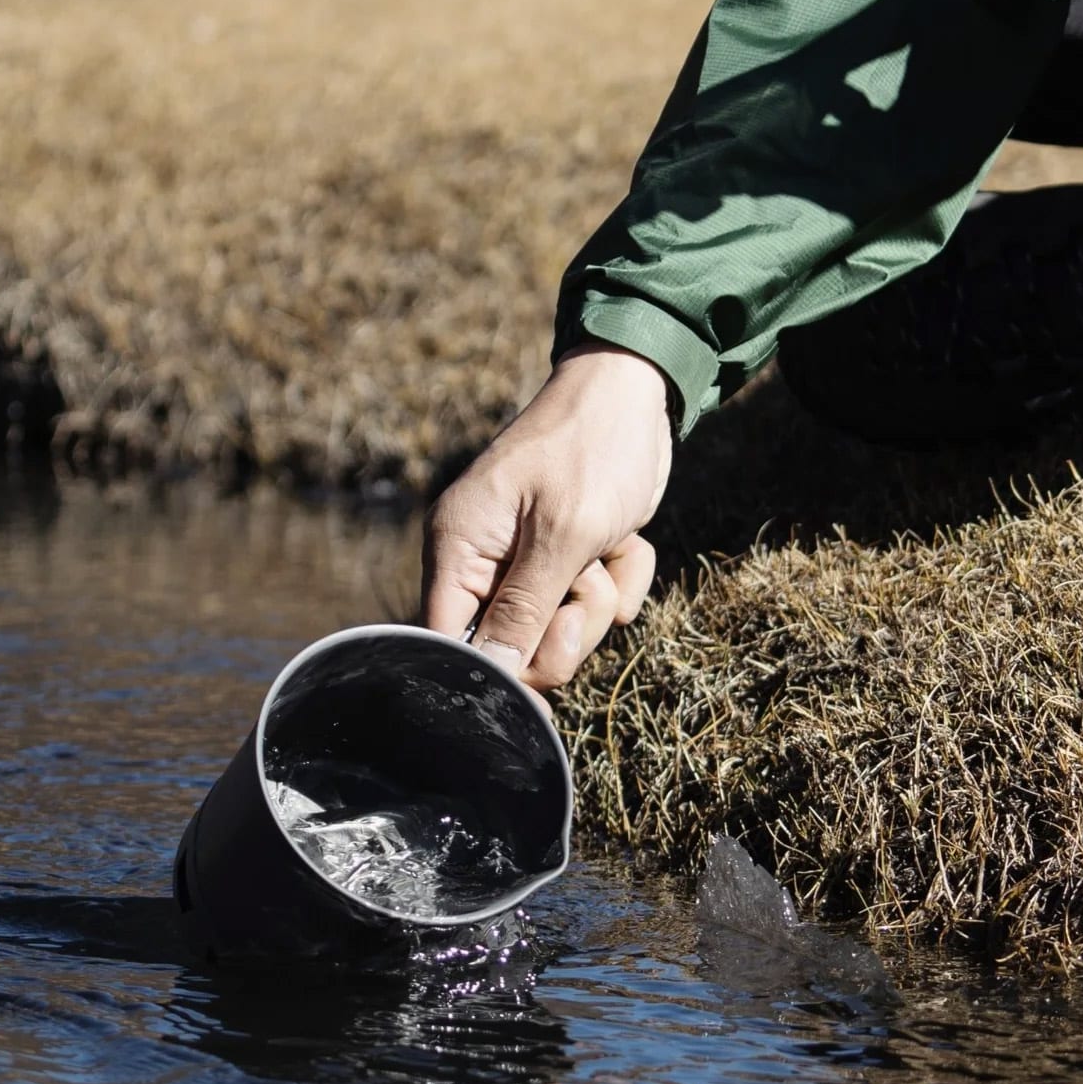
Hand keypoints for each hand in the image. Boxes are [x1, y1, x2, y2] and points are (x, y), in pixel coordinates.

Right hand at [423, 346, 671, 691]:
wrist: (635, 388)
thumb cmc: (593, 447)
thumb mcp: (564, 534)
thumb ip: (525, 611)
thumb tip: (494, 677)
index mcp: (457, 549)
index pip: (447, 643)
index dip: (490, 676)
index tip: (536, 695)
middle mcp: (481, 561)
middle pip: (508, 647)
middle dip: (560, 632)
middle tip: (584, 591)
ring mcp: (523, 561)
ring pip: (556, 630)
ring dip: (597, 601)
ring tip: (605, 552)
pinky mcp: (564, 558)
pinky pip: (592, 605)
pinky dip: (619, 581)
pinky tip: (625, 546)